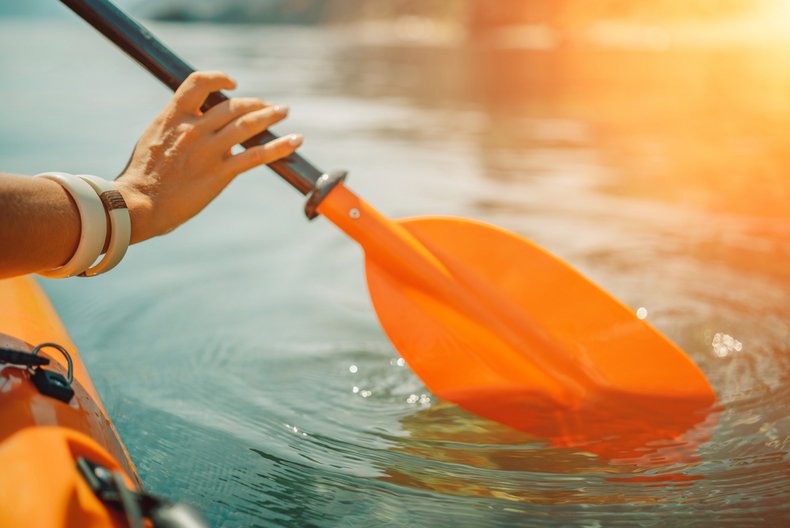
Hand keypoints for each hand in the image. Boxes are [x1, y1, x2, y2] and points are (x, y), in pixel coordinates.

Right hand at [116, 70, 301, 242]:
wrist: (138, 203)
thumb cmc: (142, 176)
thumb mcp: (154, 139)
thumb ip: (176, 128)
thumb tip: (194, 123)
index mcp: (174, 117)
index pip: (199, 83)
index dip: (219, 78)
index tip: (233, 83)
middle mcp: (194, 129)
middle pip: (232, 105)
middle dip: (255, 103)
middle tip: (268, 106)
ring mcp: (209, 151)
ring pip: (248, 125)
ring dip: (270, 116)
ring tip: (284, 112)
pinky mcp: (220, 173)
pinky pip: (256, 155)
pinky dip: (279, 146)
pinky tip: (294, 141)